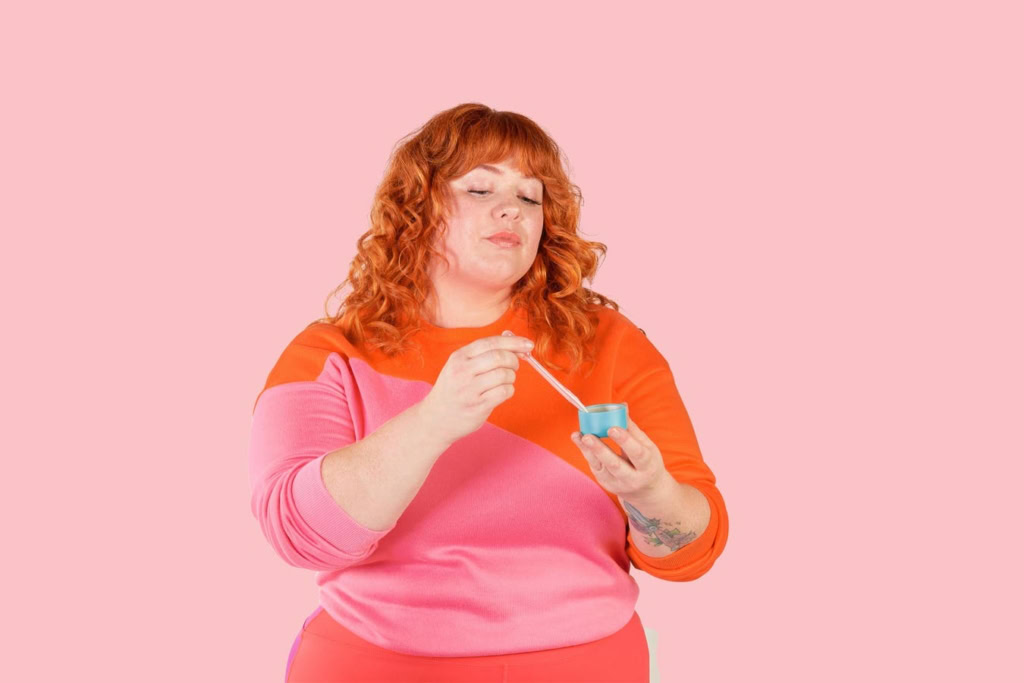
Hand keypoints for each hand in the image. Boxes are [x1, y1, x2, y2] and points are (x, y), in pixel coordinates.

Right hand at [419, 332, 533, 445]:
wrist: (436, 418)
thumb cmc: (454, 389)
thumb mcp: (461, 366)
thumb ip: (485, 353)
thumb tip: (515, 342)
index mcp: (459, 357)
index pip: (490, 342)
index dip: (513, 342)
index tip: (528, 345)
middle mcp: (462, 371)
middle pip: (499, 357)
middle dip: (514, 360)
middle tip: (514, 365)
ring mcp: (469, 390)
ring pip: (504, 375)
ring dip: (511, 377)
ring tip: (503, 381)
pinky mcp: (477, 407)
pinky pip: (504, 392)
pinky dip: (509, 390)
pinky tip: (501, 392)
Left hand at [570, 417, 671, 499]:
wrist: (646, 492)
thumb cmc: (647, 463)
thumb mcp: (647, 447)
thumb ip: (632, 428)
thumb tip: (622, 405)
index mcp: (648, 466)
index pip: (637, 453)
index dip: (625, 441)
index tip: (612, 428)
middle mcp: (633, 478)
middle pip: (615, 465)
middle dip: (600, 450)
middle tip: (587, 436)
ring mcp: (617, 484)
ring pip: (601, 467)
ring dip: (588, 450)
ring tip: (579, 436)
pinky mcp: (606, 484)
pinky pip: (595, 467)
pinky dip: (586, 453)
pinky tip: (580, 441)